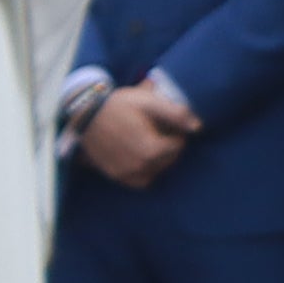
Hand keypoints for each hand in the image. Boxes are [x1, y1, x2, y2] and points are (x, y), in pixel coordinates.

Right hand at [78, 83, 192, 187]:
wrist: (86, 114)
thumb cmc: (119, 105)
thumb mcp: (149, 102)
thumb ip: (177, 114)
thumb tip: (198, 127)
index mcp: (152, 149)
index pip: (178, 146)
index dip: (175, 133)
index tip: (165, 124)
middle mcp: (141, 165)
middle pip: (168, 160)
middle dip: (168, 147)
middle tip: (157, 131)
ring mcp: (127, 172)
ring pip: (156, 171)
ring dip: (158, 160)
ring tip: (149, 143)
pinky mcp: (116, 175)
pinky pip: (140, 180)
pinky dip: (144, 171)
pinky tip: (139, 157)